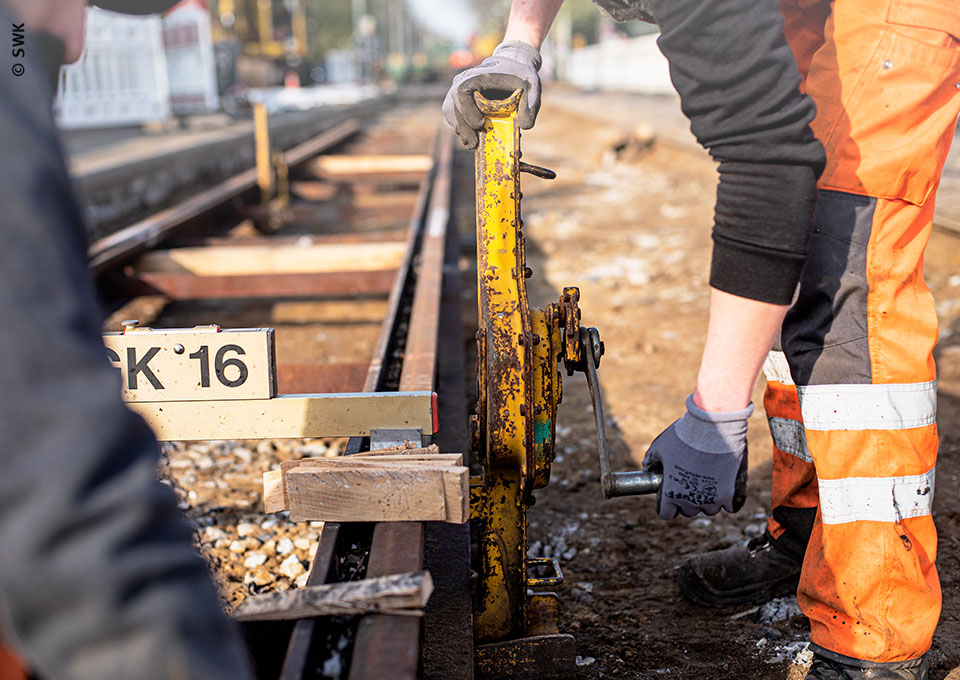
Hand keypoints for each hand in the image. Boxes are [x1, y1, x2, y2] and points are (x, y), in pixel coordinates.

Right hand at [442, 40, 541, 148]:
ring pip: (451, 116)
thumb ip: (531, 104)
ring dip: (462, 132)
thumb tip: (524, 127)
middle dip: (463, 129)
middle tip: (475, 144)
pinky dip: (463, 131)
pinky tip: (475, 139)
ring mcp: (457, 93)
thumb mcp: (532, 84)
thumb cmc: (519, 75)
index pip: (461, 92)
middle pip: (452, 108)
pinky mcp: (458, 104)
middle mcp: (461, 83)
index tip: (480, 124)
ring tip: (475, 145)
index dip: (467, 110)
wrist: (510, 67)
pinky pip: (455, 119)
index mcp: (476, 76)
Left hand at [642, 395, 752, 519]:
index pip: (666, 513)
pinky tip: (726, 484)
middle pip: (689, 511)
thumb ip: (651, 461)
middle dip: (688, 499)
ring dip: (709, 498)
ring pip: (710, 508)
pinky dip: (730, 498)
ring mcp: (714, 500)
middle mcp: (691, 502)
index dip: (667, 503)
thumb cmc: (684, 435)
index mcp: (670, 494)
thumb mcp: (659, 446)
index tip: (671, 491)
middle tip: (691, 479)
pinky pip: (731, 506)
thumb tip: (647, 469)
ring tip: (709, 477)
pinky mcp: (733, 494)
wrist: (714, 426)